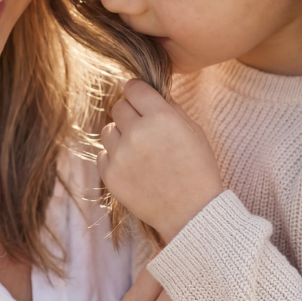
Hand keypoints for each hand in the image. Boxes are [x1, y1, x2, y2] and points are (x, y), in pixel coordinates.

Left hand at [98, 79, 223, 243]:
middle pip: (118, 107)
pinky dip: (115, 158)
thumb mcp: (194, 130)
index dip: (138, 93)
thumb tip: (151, 93)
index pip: (133, 88)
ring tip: (140, 151)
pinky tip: (134, 167)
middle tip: (144, 128)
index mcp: (161, 117)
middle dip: (130, 114)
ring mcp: (121, 155)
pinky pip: (103, 154)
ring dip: (121, 136)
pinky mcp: (110, 175)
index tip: (142, 100)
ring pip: (108, 130)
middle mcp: (137, 132)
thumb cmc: (198, 169)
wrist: (193, 212)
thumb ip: (170, 107)